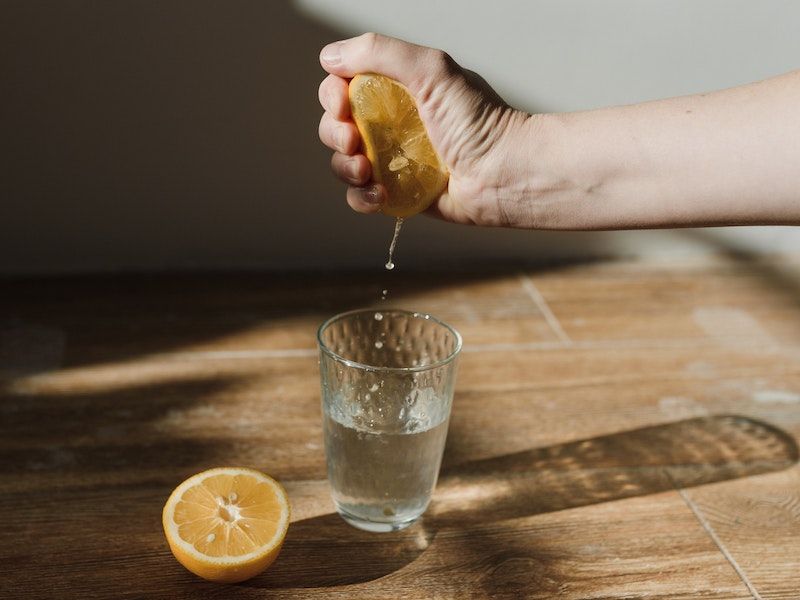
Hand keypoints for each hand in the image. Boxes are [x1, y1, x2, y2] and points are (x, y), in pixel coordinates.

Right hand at [318, 33, 530, 225]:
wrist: (505, 173)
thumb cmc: (479, 121)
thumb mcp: (431, 70)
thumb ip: (379, 53)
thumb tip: (330, 57)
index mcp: (396, 90)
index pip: (343, 87)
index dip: (333, 96)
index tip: (342, 105)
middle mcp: (390, 124)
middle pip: (335, 126)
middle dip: (335, 134)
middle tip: (354, 141)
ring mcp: (393, 160)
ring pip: (343, 164)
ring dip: (345, 168)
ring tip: (367, 171)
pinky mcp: (398, 193)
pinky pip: (361, 197)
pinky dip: (361, 197)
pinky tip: (380, 194)